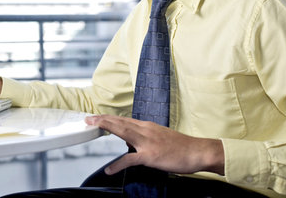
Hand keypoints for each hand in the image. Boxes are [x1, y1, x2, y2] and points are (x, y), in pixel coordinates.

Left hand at [85, 115, 223, 175]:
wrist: (198, 151)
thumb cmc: (181, 146)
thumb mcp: (159, 136)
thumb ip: (143, 136)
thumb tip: (128, 139)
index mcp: (147, 126)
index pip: (124, 120)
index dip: (109, 118)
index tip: (96, 116)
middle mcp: (146, 130)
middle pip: (120, 122)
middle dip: (103, 119)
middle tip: (88, 117)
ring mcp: (148, 142)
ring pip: (123, 132)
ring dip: (107, 127)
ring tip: (93, 126)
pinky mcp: (151, 156)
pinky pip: (130, 160)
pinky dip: (118, 164)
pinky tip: (109, 169)